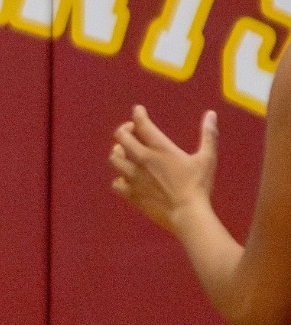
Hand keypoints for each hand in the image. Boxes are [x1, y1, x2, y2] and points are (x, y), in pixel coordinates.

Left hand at [111, 105, 217, 234]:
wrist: (186, 213)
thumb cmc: (198, 185)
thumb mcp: (207, 158)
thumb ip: (208, 135)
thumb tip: (211, 114)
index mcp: (160, 149)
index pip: (142, 125)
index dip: (138, 114)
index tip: (137, 110)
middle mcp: (142, 160)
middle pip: (121, 138)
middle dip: (124, 130)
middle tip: (130, 129)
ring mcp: (133, 178)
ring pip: (114, 159)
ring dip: (118, 152)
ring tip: (123, 150)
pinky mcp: (131, 194)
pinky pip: (116, 183)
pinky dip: (119, 178)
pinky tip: (126, 178)